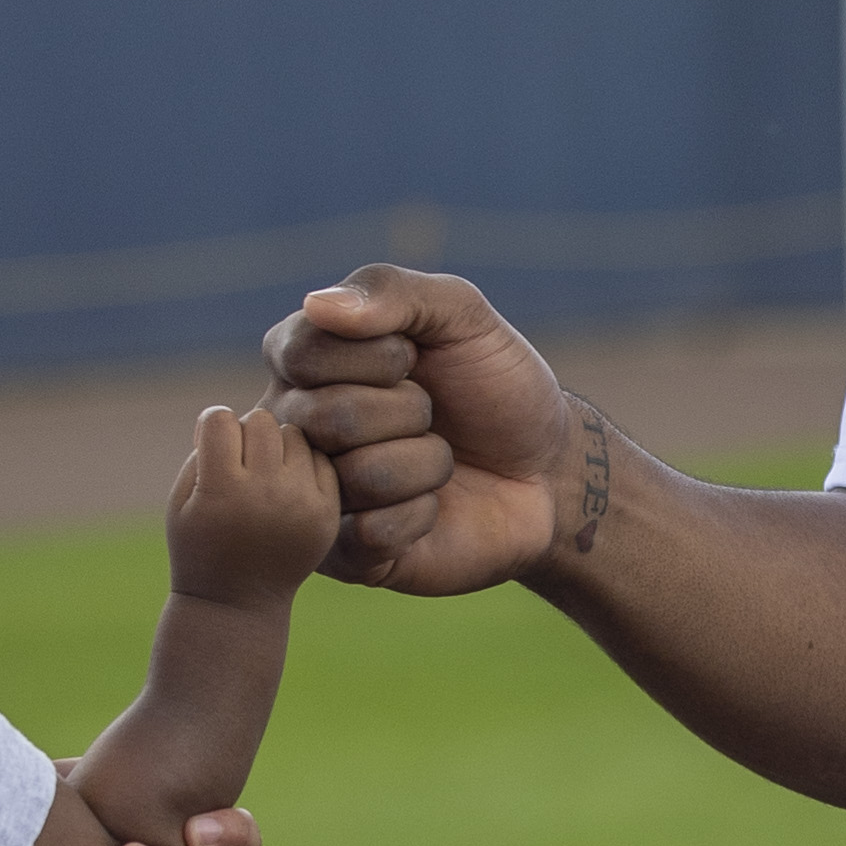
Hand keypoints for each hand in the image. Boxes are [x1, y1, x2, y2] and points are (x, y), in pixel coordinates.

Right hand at [166, 398, 342, 604]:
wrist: (237, 604)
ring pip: (294, 435)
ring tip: (264, 477)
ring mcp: (301, 505)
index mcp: (222, 492)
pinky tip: (286, 489)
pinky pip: (320, 460)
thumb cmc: (199, 545)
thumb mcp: (182, 499)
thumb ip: (203, 448)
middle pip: (262, 421)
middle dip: (246, 434)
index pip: (221, 419)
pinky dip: (303, 466)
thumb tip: (240, 413)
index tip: (212, 450)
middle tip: (240, 462)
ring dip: (276, 447)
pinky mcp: (326, 514)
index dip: (212, 428)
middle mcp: (266, 495)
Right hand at [261, 267, 572, 594]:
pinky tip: (435, 509)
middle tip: (434, 415)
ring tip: (439, 461)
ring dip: (427, 463)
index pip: (301, 352)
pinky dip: (423, 514)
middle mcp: (297, 428)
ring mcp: (319, 493)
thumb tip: (317, 304)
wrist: (549, 471)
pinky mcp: (347, 554)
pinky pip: (371, 533)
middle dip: (410, 411)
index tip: (417, 359)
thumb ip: (392, 291)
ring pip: (358, 476)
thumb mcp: (461, 316)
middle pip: (327, 417)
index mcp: (306, 362)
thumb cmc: (496, 387)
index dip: (379, 358)